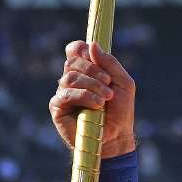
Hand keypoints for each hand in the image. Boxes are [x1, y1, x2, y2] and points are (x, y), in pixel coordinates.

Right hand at [49, 41, 136, 158]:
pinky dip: (84, 96)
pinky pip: (65, 94)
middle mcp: (72, 80)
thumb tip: (92, 45)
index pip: (74, 50)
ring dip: (91, 85)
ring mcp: (63, 93)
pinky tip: (97, 105)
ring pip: (69, 77)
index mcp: (86, 71)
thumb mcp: (124, 83)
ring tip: (106, 98)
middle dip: (93, 70)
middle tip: (108, 83)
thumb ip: (110, 63)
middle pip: (72, 62)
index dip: (80, 48)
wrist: (117, 136)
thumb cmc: (120, 110)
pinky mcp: (57, 108)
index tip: (92, 55)